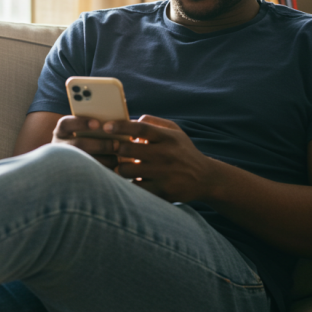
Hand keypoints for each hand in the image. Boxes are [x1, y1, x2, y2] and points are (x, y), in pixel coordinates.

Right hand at [52, 115, 122, 169]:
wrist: (72, 167)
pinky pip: (87, 176)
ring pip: (83, 162)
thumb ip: (97, 126)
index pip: (66, 123)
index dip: (81, 123)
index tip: (98, 124)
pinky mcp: (72, 176)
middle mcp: (59, 146)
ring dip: (104, 160)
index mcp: (62, 131)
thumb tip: (116, 123)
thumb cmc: (87, 141)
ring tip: (119, 159)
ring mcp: (63, 162)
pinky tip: (115, 171)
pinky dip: (102, 173)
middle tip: (117, 145)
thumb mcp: (85, 132)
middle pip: (79, 144)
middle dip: (100, 145)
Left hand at [104, 115, 224, 202]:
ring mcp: (164, 174)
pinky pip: (135, 187)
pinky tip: (134, 180)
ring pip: (126, 170)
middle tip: (116, 152)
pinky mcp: (163, 192)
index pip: (140, 128)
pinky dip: (130, 184)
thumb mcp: (175, 131)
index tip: (106, 127)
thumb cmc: (183, 152)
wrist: (205, 178)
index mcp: (168, 137)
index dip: (120, 126)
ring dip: (120, 168)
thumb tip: (130, 120)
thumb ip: (153, 122)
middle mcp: (166, 154)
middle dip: (117, 150)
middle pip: (128, 149)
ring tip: (123, 167)